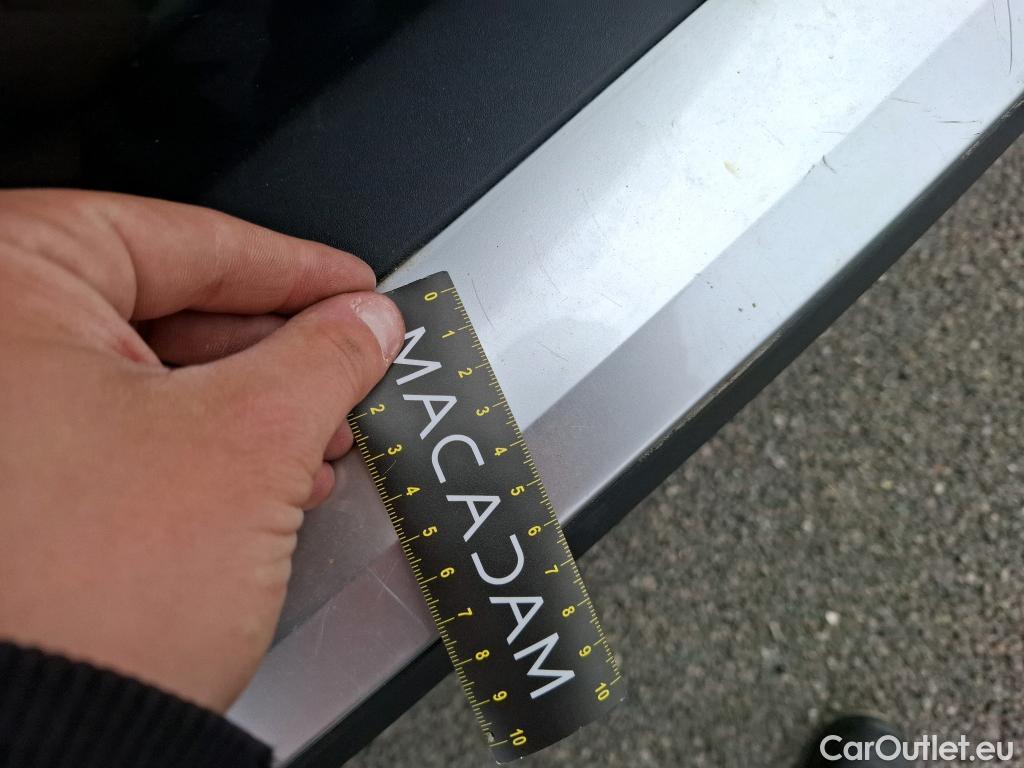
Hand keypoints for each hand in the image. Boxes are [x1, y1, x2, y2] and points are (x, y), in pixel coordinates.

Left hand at [0, 189, 403, 711]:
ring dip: (247, 406)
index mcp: (4, 287)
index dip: (293, 266)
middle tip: (348, 363)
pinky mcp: (11, 487)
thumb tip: (363, 324)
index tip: (351, 287)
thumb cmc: (85, 598)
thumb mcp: (250, 442)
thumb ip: (325, 358)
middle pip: (165, 307)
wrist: (45, 741)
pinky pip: (116, 433)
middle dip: (276, 349)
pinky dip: (199, 447)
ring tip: (319, 436)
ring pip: (145, 376)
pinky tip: (262, 477)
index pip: (183, 238)